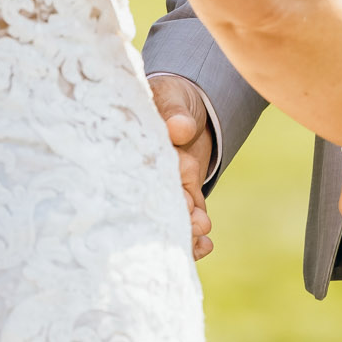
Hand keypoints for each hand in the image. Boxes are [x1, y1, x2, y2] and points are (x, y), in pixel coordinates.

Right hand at [149, 74, 216, 259]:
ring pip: (171, 217)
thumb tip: (180, 128)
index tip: (174, 197)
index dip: (155, 187)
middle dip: (171, 216)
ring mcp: (166, 189)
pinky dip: (196, 236)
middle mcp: (147, 175)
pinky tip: (206, 245)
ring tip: (201, 233)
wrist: (191, 104)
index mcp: (136, 151)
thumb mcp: (172, 96)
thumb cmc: (173, 96)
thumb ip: (175, 112)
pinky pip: (189, 219)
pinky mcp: (185, 197)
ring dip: (185, 230)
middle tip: (190, 223)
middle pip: (153, 203)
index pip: (141, 173)